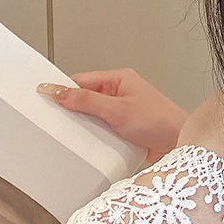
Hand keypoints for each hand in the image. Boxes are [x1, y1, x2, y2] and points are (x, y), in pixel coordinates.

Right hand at [36, 68, 187, 162]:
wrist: (180, 143)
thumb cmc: (159, 121)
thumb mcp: (117, 110)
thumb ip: (87, 101)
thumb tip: (59, 91)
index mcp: (120, 79)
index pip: (82, 80)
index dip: (62, 89)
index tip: (43, 97)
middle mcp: (121, 92)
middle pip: (85, 97)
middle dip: (71, 109)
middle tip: (52, 119)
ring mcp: (122, 110)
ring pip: (92, 115)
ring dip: (82, 124)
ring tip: (68, 133)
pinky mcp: (124, 127)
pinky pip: (101, 128)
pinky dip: (92, 135)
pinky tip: (85, 144)